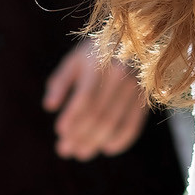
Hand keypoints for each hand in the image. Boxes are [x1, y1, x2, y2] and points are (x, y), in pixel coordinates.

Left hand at [42, 41, 149, 160]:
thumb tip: (49, 107)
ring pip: (114, 122)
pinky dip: (121, 140)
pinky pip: (134, 124)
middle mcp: (120, 75)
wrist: (138, 40)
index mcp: (100, 63)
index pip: (85, 96)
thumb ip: (61, 82)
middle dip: (79, 136)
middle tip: (64, 150)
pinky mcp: (145, 98)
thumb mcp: (76, 60)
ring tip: (80, 153)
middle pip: (98, 114)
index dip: (72, 116)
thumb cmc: (98, 52)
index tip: (60, 131)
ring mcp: (135, 88)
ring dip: (95, 142)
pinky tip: (107, 148)